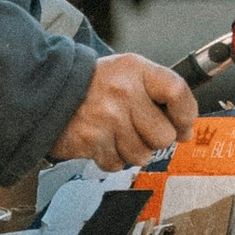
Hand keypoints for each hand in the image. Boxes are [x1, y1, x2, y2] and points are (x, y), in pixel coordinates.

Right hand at [52, 51, 197, 168]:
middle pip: (164, 135)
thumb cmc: (96, 85)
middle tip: (138, 128)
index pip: (177, 92)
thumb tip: (185, 131)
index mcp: (136, 70)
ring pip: (142, 156)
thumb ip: (160, 94)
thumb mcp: (129, 73)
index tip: (182, 126)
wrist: (49, 91)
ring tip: (116, 133)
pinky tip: (102, 141)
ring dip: (132, 150)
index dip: (186, 115)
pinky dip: (112, 157)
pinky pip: (118, 164)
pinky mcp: (91, 141)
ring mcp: (107, 118)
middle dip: (154, 139)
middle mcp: (123, 92)